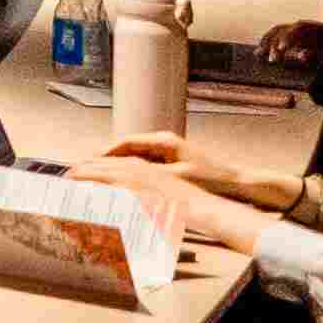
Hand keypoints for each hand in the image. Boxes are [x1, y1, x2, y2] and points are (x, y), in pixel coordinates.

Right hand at [97, 132, 294, 248]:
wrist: (237, 181)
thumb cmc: (211, 177)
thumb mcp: (178, 177)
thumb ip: (150, 176)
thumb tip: (126, 177)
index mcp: (164, 141)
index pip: (126, 142)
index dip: (105, 152)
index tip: (88, 161)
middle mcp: (164, 141)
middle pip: (127, 147)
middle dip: (106, 158)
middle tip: (85, 167)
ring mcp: (168, 150)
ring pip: (134, 155)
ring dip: (117, 164)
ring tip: (97, 174)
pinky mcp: (172, 160)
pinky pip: (144, 162)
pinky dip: (130, 169)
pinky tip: (121, 180)